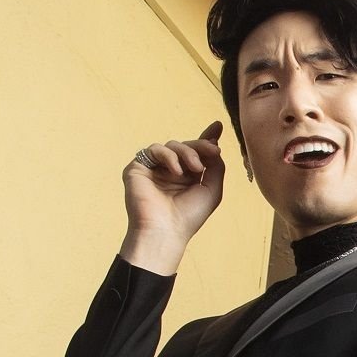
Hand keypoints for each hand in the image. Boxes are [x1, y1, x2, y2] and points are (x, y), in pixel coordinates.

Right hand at [121, 121, 226, 273]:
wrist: (166, 230)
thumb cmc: (189, 215)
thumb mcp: (212, 189)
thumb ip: (215, 166)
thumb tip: (215, 145)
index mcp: (188, 176)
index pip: (196, 152)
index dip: (206, 138)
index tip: (218, 125)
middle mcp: (171, 170)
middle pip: (186, 145)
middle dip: (201, 146)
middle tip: (213, 152)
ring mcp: (154, 168)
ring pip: (172, 145)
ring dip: (187, 152)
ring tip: (195, 169)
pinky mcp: (138, 168)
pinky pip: (154, 150)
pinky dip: (169, 156)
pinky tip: (177, 171)